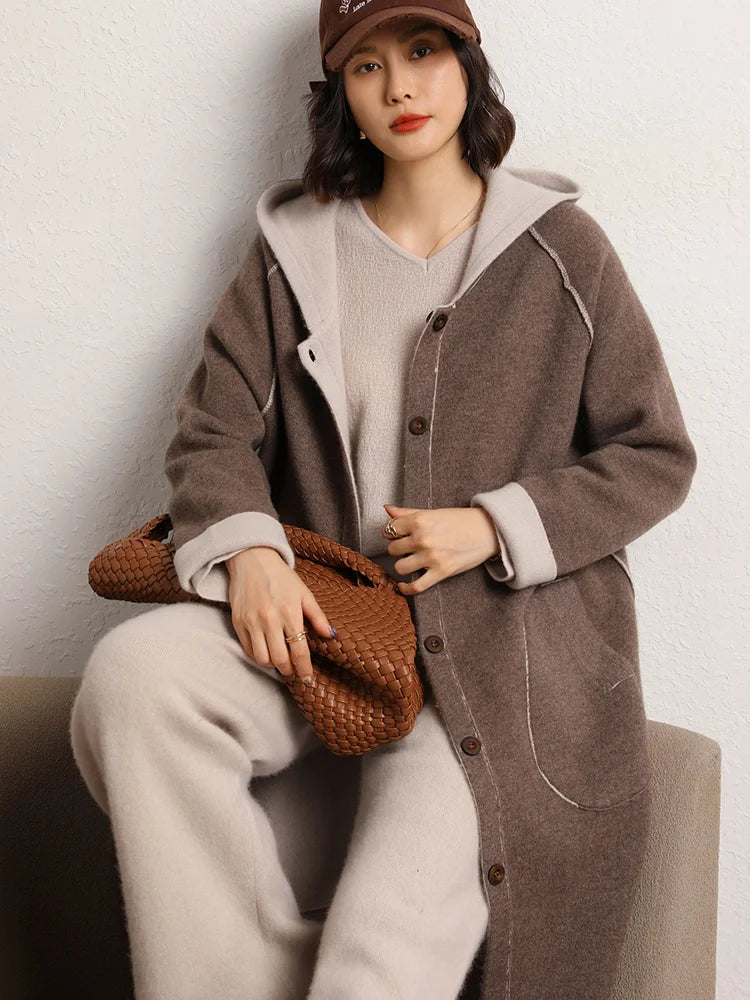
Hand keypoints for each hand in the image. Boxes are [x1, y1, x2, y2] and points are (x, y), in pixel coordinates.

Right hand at [226, 547, 334, 682]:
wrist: (252, 559)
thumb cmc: (281, 576)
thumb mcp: (304, 592)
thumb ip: (317, 616)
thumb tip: (330, 635)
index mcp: (290, 612)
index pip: (299, 650)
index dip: (304, 668)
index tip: (308, 678)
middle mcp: (270, 619)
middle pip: (280, 659)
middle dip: (289, 670)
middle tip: (294, 670)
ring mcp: (252, 622)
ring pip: (262, 658)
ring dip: (273, 664)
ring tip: (280, 660)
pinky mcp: (238, 622)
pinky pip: (248, 649)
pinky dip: (258, 655)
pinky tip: (266, 651)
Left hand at [382, 503, 499, 594]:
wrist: (487, 531)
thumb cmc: (460, 520)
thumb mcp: (433, 512)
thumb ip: (407, 512)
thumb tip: (387, 509)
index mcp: (419, 520)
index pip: (389, 530)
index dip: (391, 534)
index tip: (397, 536)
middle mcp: (423, 538)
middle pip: (392, 549)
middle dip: (398, 549)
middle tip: (409, 548)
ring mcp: (431, 556)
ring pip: (400, 567)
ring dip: (403, 566)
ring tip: (412, 562)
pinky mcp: (441, 572)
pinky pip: (416, 586)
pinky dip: (406, 589)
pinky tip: (404, 585)